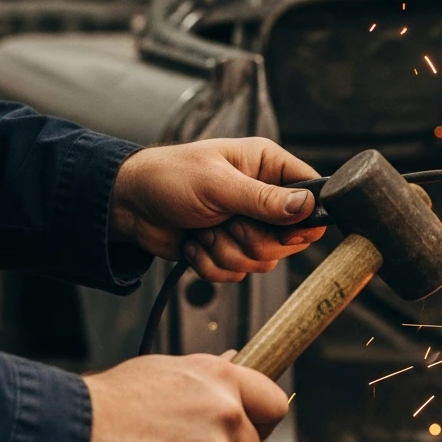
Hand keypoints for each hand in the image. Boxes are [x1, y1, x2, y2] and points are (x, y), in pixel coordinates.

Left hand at [110, 137, 326, 281]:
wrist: (128, 206)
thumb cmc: (168, 178)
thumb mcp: (218, 184)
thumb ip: (264, 199)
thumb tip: (307, 206)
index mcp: (268, 167)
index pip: (313, 194)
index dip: (304, 218)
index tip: (285, 229)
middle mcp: (264, 198)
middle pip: (290, 239)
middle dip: (252, 240)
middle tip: (227, 223)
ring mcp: (248, 227)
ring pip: (264, 261)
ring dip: (227, 252)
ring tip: (204, 230)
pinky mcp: (230, 250)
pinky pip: (239, 274)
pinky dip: (211, 264)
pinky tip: (195, 243)